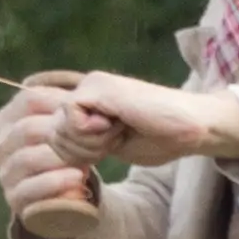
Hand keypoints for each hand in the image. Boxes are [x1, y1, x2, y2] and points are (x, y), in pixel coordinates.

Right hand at [0, 79, 100, 222]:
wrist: (73, 192)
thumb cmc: (72, 149)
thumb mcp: (70, 125)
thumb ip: (73, 106)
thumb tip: (88, 94)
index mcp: (10, 118)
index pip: (28, 99)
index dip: (61, 101)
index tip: (90, 108)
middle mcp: (2, 144)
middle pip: (27, 129)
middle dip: (62, 132)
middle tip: (94, 136)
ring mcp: (5, 172)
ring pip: (26, 158)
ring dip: (60, 157)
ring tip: (89, 159)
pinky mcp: (15, 198)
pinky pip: (29, 189)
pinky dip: (55, 182)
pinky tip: (77, 177)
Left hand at [46, 71, 238, 170]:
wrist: (191, 128)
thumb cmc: (156, 138)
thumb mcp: (107, 144)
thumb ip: (79, 141)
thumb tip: (48, 143)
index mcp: (86, 102)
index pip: (52, 135)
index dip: (74, 153)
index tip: (106, 150)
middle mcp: (84, 89)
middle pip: (52, 135)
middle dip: (82, 150)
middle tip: (116, 139)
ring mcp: (90, 85)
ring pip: (60, 128)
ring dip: (91, 143)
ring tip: (120, 131)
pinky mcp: (98, 87)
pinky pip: (71, 119)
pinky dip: (94, 133)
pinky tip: (119, 125)